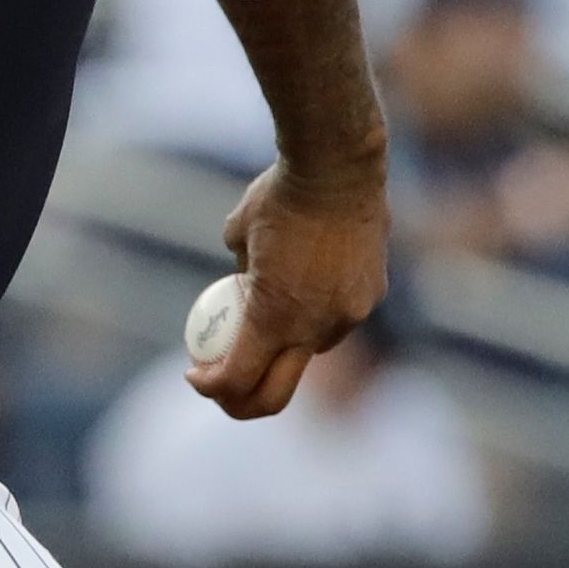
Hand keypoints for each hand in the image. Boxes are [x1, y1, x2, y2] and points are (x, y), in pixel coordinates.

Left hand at [190, 156, 387, 420]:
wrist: (339, 166)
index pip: (236, 380)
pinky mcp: (371, 296)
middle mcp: (315, 327)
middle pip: (275, 395)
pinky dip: (316, 316)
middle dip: (243, 401)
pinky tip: (306, 283)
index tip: (197, 376)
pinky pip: (337, 321)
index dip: (211, 387)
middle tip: (223, 387)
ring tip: (267, 315)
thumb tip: (238, 286)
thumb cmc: (279, 195)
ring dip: (284, 349)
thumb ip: (237, 272)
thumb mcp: (237, 234)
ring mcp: (348, 315)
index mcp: (274, 318)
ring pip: (309, 352)